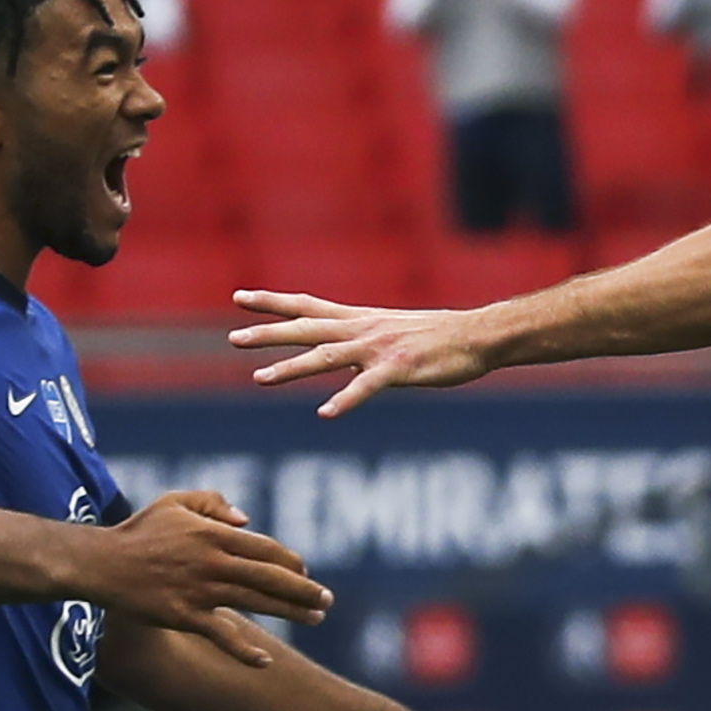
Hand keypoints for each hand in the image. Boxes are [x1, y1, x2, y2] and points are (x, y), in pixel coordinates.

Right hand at [87, 490, 329, 667]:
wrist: (101, 563)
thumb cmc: (138, 532)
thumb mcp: (174, 502)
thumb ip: (213, 502)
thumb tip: (247, 520)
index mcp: (214, 534)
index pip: (266, 549)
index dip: (291, 561)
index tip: (306, 572)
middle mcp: (213, 562)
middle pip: (271, 576)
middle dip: (305, 589)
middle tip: (327, 600)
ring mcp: (201, 590)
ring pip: (257, 602)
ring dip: (291, 611)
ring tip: (316, 618)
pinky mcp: (185, 616)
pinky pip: (222, 635)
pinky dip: (244, 651)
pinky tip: (265, 662)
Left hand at [229, 290, 498, 417]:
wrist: (477, 335)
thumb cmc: (440, 336)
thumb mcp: (393, 330)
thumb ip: (364, 338)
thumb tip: (342, 348)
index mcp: (360, 319)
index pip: (307, 305)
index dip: (272, 302)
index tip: (239, 298)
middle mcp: (362, 329)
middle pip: (306, 328)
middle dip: (267, 334)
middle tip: (233, 339)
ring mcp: (379, 349)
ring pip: (326, 356)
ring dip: (292, 368)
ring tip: (260, 378)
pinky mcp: (398, 370)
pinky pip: (366, 387)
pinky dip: (345, 399)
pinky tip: (325, 413)